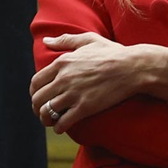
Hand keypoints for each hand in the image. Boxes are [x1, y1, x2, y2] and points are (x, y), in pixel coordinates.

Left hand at [29, 32, 167, 133]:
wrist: (133, 68)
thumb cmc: (113, 53)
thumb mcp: (88, 40)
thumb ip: (65, 40)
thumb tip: (46, 41)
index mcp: (62, 62)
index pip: (36, 81)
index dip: (34, 92)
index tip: (39, 97)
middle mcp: (64, 78)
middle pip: (38, 98)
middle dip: (37, 107)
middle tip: (42, 111)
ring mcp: (74, 94)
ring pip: (47, 112)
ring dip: (46, 119)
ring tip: (51, 121)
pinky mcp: (85, 107)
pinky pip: (63, 122)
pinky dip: (59, 127)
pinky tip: (62, 127)